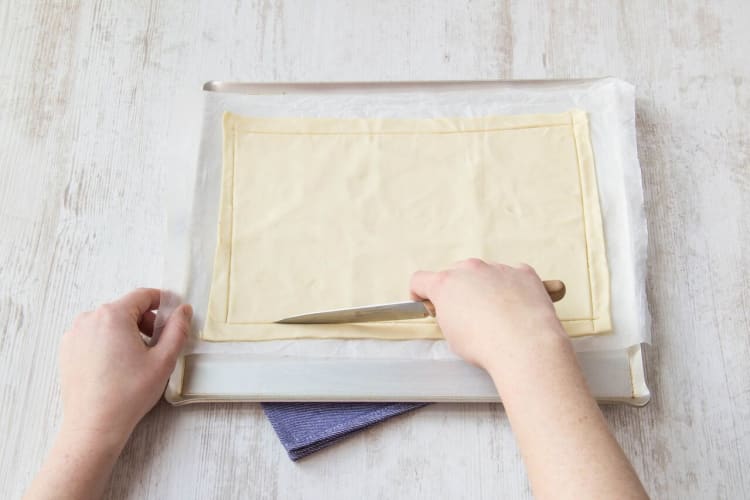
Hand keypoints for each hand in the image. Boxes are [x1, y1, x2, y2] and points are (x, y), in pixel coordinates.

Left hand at [59, 288, 191, 447]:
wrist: (94, 425)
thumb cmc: (128, 394)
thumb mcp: (164, 360)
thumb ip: (177, 329)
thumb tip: (183, 310)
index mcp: (113, 315)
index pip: (143, 295)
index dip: (163, 302)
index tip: (173, 315)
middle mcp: (89, 319)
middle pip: (126, 308)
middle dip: (145, 321)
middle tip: (157, 345)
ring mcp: (75, 334)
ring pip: (109, 322)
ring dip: (127, 332)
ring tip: (137, 359)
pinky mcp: (68, 350)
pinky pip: (94, 335)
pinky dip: (109, 342)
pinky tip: (117, 366)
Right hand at [410, 259, 568, 372]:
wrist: (524, 346)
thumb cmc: (485, 345)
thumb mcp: (451, 334)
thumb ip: (447, 314)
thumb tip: (455, 311)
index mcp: (445, 283)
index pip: (420, 280)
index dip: (421, 293)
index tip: (429, 303)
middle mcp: (470, 269)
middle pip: (456, 273)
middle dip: (458, 290)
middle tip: (468, 315)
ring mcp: (498, 268)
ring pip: (486, 274)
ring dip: (487, 288)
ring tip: (498, 316)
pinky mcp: (523, 272)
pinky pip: (514, 275)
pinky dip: (514, 288)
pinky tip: (518, 309)